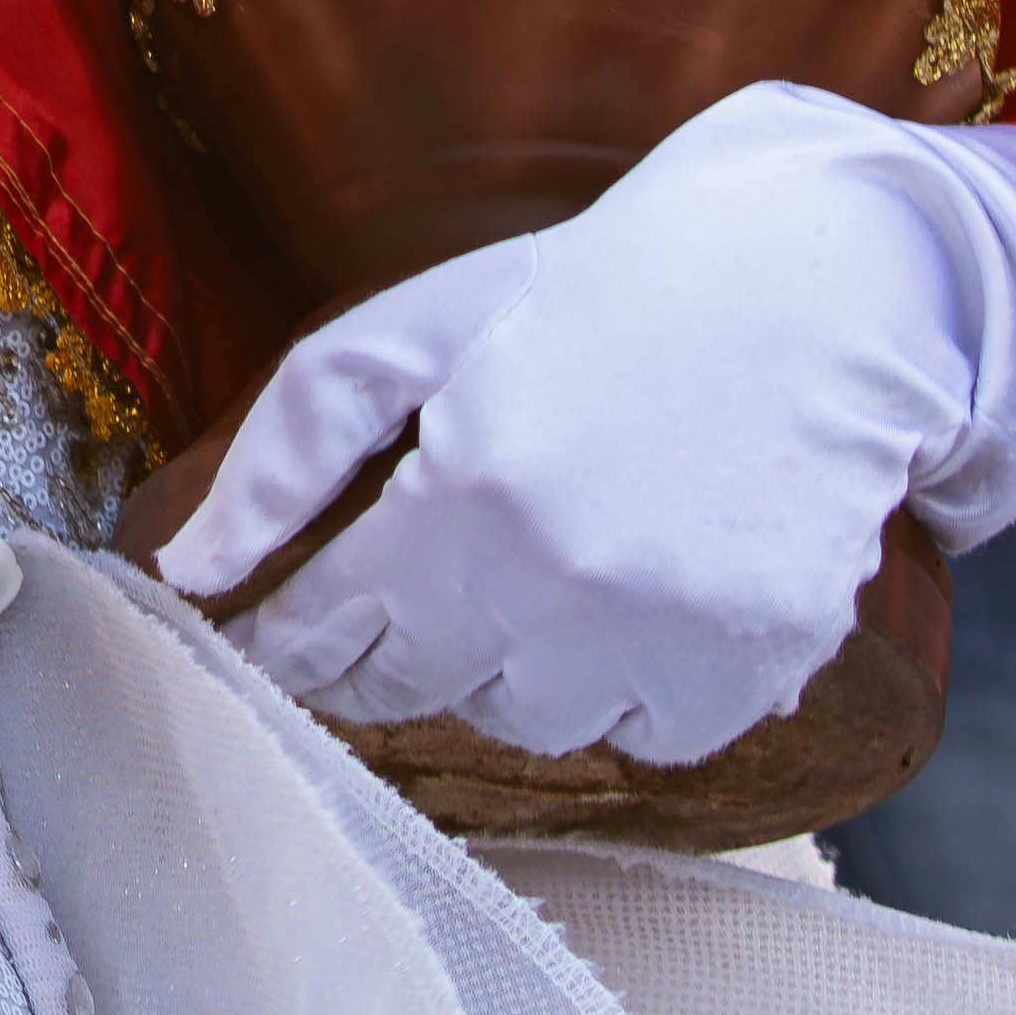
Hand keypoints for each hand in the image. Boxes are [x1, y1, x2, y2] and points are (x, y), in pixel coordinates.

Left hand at [156, 87, 1015, 770]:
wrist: (827, 279)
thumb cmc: (606, 287)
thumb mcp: (422, 325)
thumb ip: (290, 449)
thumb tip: (188, 573)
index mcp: (471, 490)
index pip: (334, 633)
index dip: (295, 644)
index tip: (282, 642)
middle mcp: (568, 583)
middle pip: (428, 686)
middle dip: (411, 635)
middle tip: (443, 562)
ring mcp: (671, 635)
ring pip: (536, 720)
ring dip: (522, 659)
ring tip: (561, 549)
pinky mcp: (759, 667)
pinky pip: (650, 735)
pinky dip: (634, 681)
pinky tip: (651, 581)